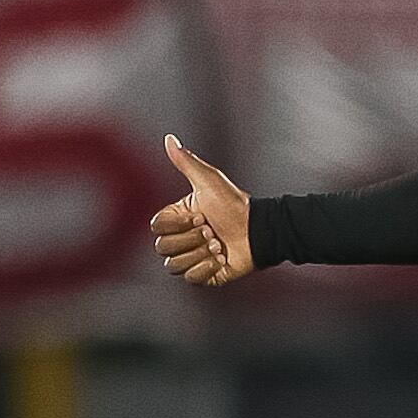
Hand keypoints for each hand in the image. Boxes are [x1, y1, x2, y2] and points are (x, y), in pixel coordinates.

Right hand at [150, 135, 255, 285]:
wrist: (260, 230)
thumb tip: (169, 138)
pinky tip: (221, 260)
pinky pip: (191, 279)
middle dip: (191, 240)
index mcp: (176, 219)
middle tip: (212, 231)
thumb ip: (186, 161)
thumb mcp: (208, 181)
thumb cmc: (235, 204)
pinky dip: (206, 270)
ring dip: (199, 254)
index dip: (177, 225)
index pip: (157, 229)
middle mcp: (181, 240)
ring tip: (219, 245)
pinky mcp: (205, 275)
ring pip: (175, 265)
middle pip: (164, 248)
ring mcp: (192, 258)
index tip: (199, 216)